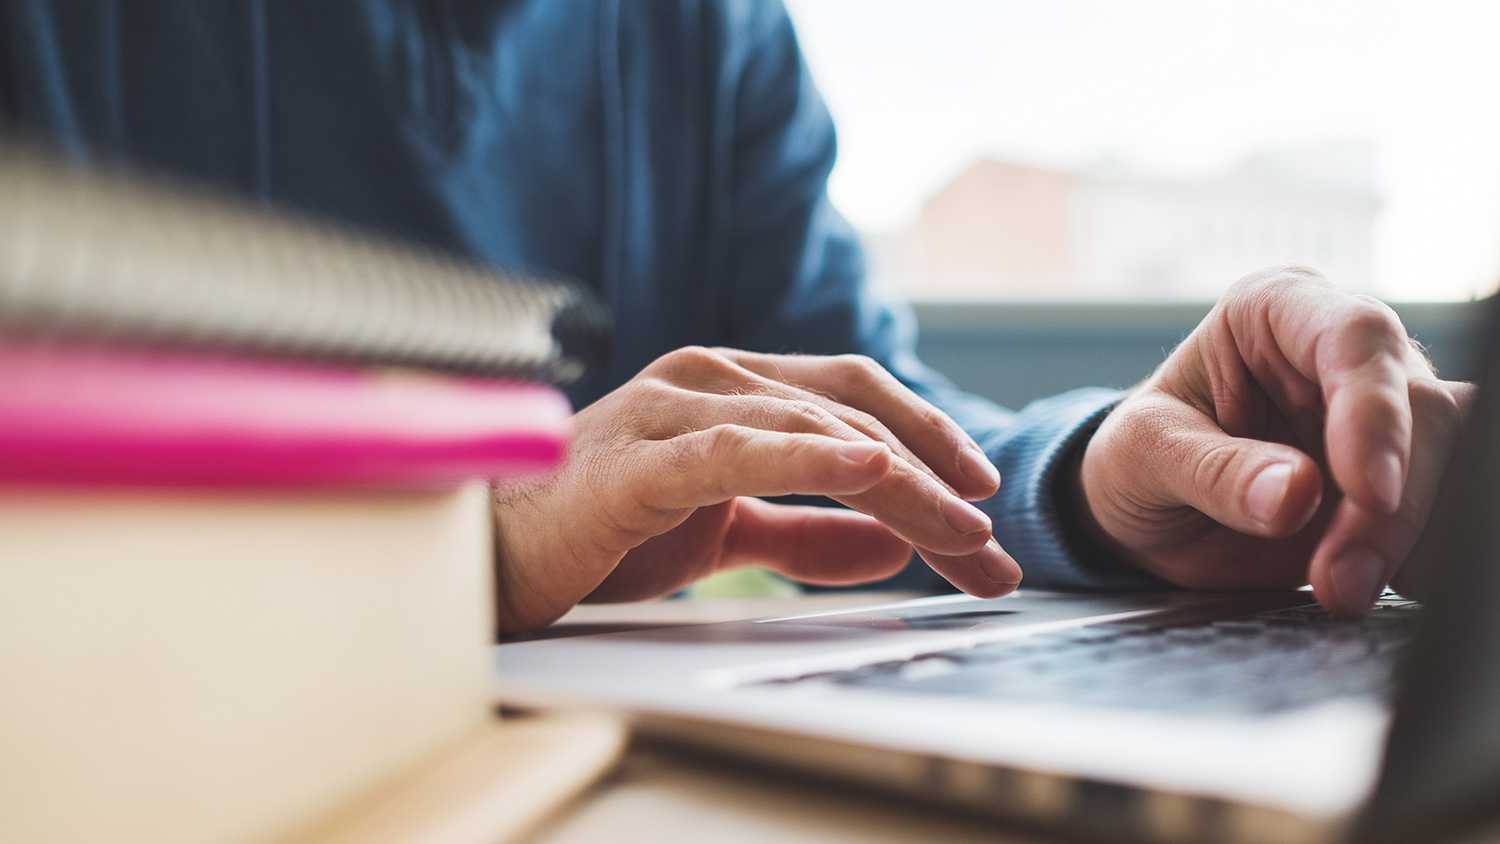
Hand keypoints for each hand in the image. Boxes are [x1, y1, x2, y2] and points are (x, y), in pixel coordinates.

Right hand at [491, 347, 1017, 630]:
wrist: (489, 555)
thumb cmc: (598, 532)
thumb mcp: (725, 534)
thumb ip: (804, 532)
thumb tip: (891, 544)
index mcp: (730, 388)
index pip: (852, 397)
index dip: (927, 436)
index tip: (981, 497)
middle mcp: (708, 378)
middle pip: (850, 412)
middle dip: (934, 476)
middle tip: (990, 547)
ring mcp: (671, 408)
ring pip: (811, 430)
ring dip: (900, 484)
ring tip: (959, 534)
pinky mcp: (639, 459)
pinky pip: (737, 451)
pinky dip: (809, 457)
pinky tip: (866, 471)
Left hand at [1078, 266, 1472, 615]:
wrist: (1144, 512)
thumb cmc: (1137, 457)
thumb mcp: (1144, 455)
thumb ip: (1215, 470)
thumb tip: (1295, 493)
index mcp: (1276, 310)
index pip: (1355, 337)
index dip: (1374, 412)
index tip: (1368, 491)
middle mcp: (1343, 352)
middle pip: (1421, 409)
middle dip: (1389, 506)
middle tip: (1337, 579)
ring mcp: (1381, 416)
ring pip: (1450, 463)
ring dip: (1408, 540)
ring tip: (1341, 592)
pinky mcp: (1400, 479)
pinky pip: (1442, 513)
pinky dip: (1421, 558)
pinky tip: (1377, 587)